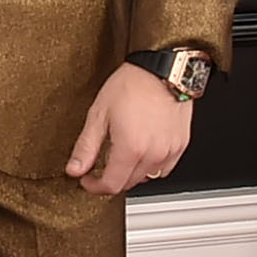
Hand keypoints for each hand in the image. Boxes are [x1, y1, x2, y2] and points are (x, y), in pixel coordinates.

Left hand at [64, 63, 193, 194]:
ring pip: (146, 177)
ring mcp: (169, 151)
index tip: (87, 180)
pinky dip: (151, 166)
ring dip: (131, 173)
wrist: (164, 69)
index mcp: (131, 148)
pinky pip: (164, 169)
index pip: (111, 185)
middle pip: (128, 184)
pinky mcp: (181, 145)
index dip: (94, 186)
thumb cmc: (133, 84)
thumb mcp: (100, 113)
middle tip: (100, 165)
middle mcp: (153, 154)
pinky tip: (142, 152)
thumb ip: (86, 146)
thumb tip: (75, 168)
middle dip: (111, 179)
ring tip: (122, 154)